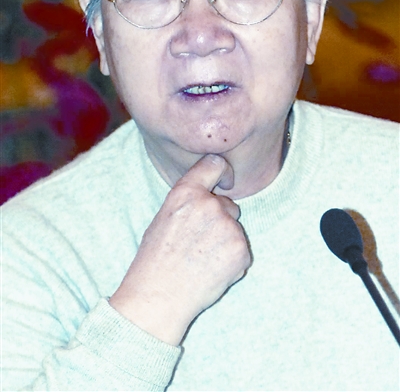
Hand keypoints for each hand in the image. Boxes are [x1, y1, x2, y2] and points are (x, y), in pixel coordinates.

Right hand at [109, 154, 250, 344]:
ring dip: (226, 242)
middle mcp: (209, 204)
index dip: (223, 171)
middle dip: (220, 220)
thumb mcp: (163, 217)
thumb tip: (212, 195)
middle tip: (198, 243)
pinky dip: (232, 262)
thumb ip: (189, 201)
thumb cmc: (155, 259)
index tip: (226, 180)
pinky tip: (212, 271)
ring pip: (235, 229)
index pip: (214, 164)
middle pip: (228, 205)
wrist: (158, 297)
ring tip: (202, 260)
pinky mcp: (241, 250)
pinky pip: (242, 251)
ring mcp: (228, 227)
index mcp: (186, 192)